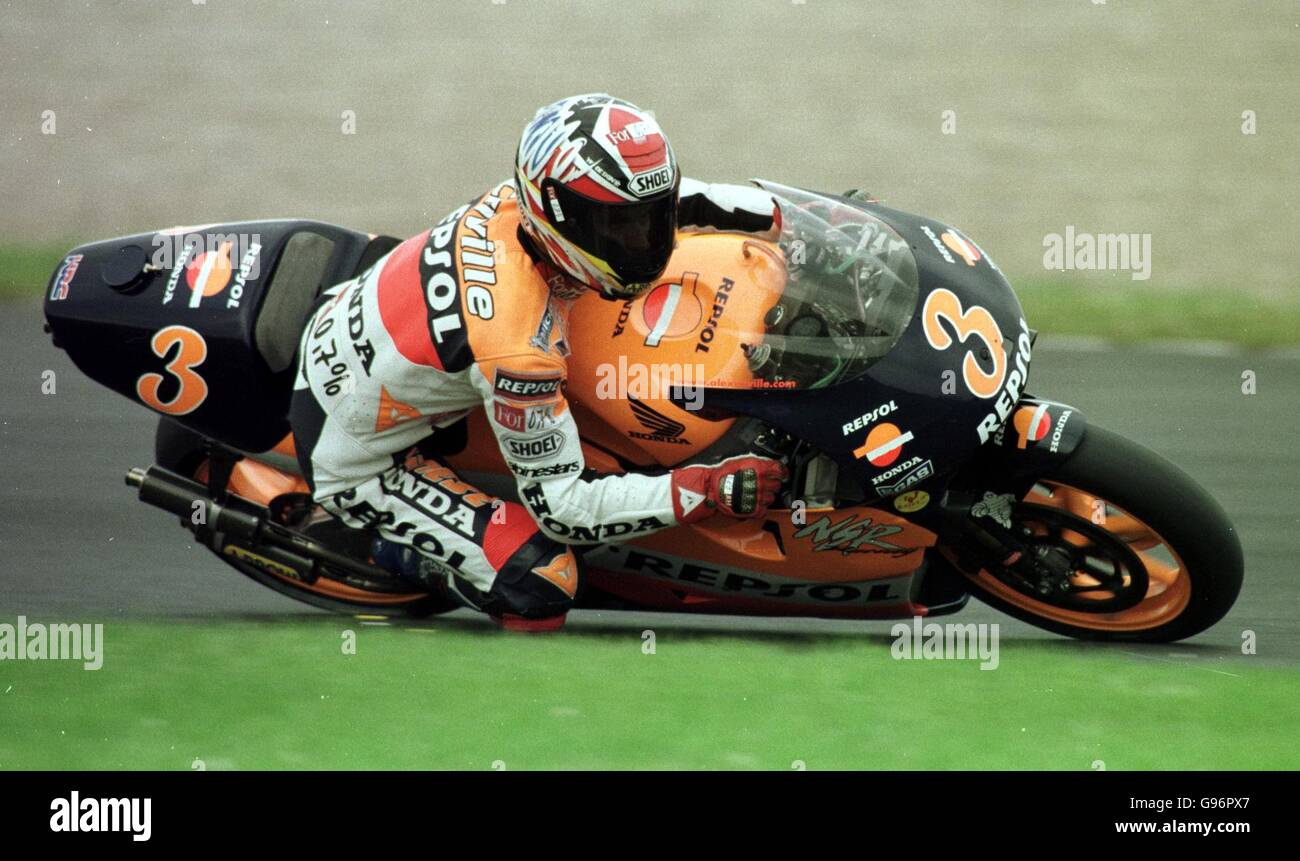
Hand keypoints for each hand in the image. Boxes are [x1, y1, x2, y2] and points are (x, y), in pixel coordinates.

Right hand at [671, 455, 786, 523]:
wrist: (712, 490)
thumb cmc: (723, 474)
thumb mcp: (740, 461)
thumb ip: (755, 462)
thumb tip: (766, 462)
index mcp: (760, 469)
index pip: (781, 470)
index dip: (782, 472)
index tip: (782, 474)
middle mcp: (762, 483)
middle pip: (778, 485)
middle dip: (772, 484)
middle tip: (764, 484)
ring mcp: (759, 497)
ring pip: (772, 498)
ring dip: (766, 496)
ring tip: (756, 494)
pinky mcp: (754, 509)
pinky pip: (764, 509)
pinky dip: (761, 507)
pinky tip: (754, 502)